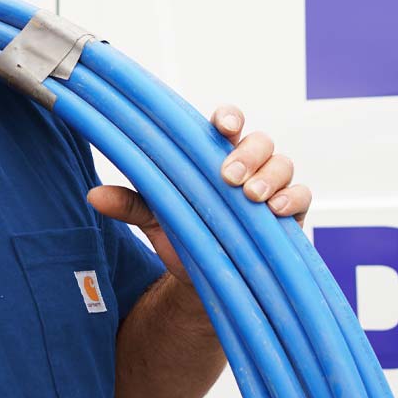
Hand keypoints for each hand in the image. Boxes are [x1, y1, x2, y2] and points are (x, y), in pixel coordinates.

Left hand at [86, 104, 311, 284]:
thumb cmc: (180, 234)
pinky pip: (303, 197)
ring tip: (252, 195)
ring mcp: (271, 188)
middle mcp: (246, 166)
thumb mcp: (152, 218)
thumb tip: (94, 196)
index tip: (222, 124)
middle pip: (259, 141)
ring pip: (284, 164)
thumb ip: (129, 204)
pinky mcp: (289, 216)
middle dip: (248, 153)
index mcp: (212, 157)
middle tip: (229, 175)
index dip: (228, 118)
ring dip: (270, 176)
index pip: (226, 126)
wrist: (200, 279)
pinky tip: (277, 211)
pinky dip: (294, 199)